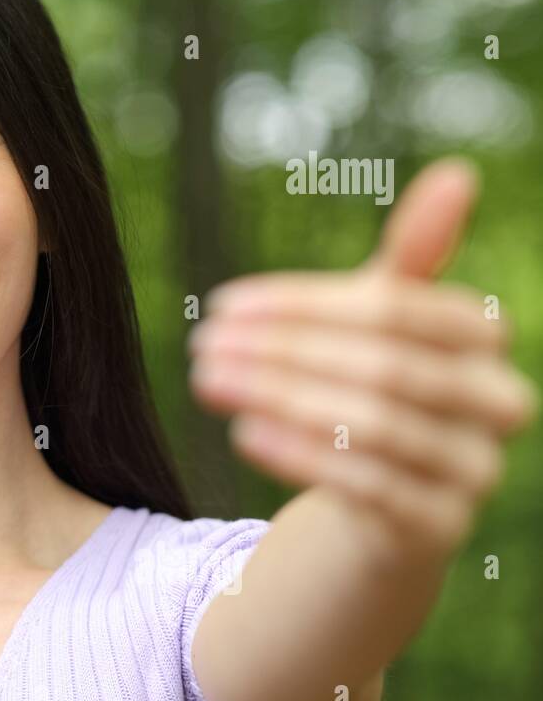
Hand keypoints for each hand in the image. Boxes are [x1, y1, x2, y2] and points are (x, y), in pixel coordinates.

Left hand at [189, 158, 537, 558]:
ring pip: (376, 425)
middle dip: (283, 352)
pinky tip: (242, 432)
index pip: (399, 309)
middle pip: (386, 367)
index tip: (223, 303)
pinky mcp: (439, 528)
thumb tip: (459, 172)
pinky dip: (301, 455)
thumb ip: (413, 259)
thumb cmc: (374, 392)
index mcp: (485, 340)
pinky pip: (370, 486)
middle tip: (202, 344)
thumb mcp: (382, 324)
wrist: (380, 508)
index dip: (307, 305)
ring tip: (208, 381)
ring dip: (280, 399)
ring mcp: (474, 471)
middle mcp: (497, 404)